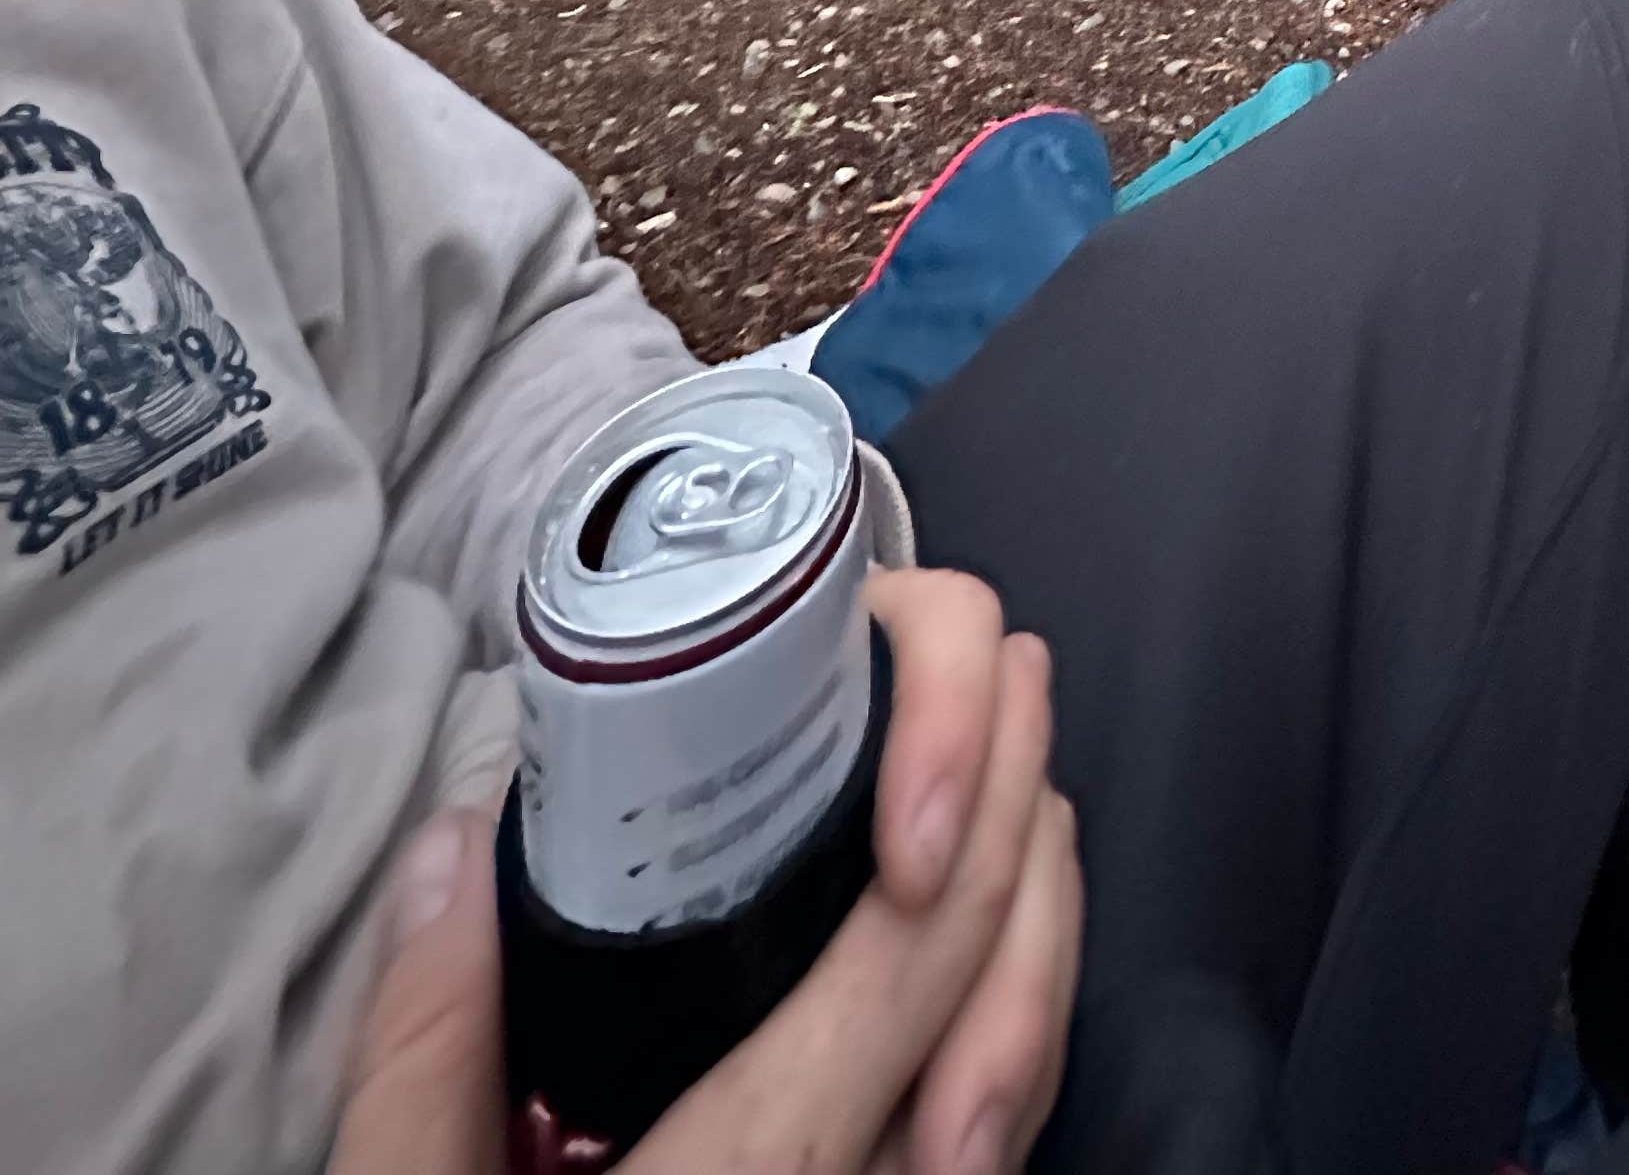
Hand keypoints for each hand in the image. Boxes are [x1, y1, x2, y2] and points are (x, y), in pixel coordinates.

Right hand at [333, 570, 1079, 1174]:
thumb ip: (429, 1048)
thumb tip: (458, 846)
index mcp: (758, 1169)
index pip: (917, 944)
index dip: (973, 784)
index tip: (980, 668)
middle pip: (1001, 979)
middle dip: (1024, 806)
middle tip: (1006, 676)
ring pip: (1023, 1060)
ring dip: (1034, 908)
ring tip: (1010, 780)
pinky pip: (987, 1131)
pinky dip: (1005, 1016)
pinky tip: (967, 957)